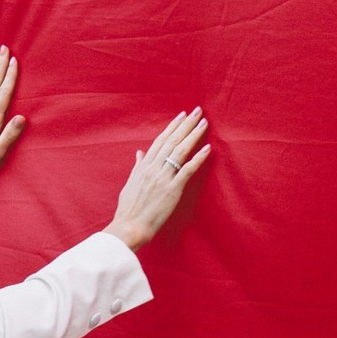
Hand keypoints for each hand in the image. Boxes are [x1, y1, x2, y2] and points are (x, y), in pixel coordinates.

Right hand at [107, 110, 211, 249]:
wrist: (129, 226)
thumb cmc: (128, 209)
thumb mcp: (130, 183)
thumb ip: (137, 166)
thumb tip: (139, 153)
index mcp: (144, 166)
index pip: (160, 141)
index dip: (172, 127)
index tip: (182, 116)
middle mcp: (153, 168)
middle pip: (172, 141)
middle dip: (186, 125)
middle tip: (198, 111)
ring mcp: (163, 178)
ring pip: (180, 151)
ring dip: (194, 135)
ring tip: (204, 123)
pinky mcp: (172, 190)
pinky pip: (187, 170)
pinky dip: (198, 158)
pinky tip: (208, 148)